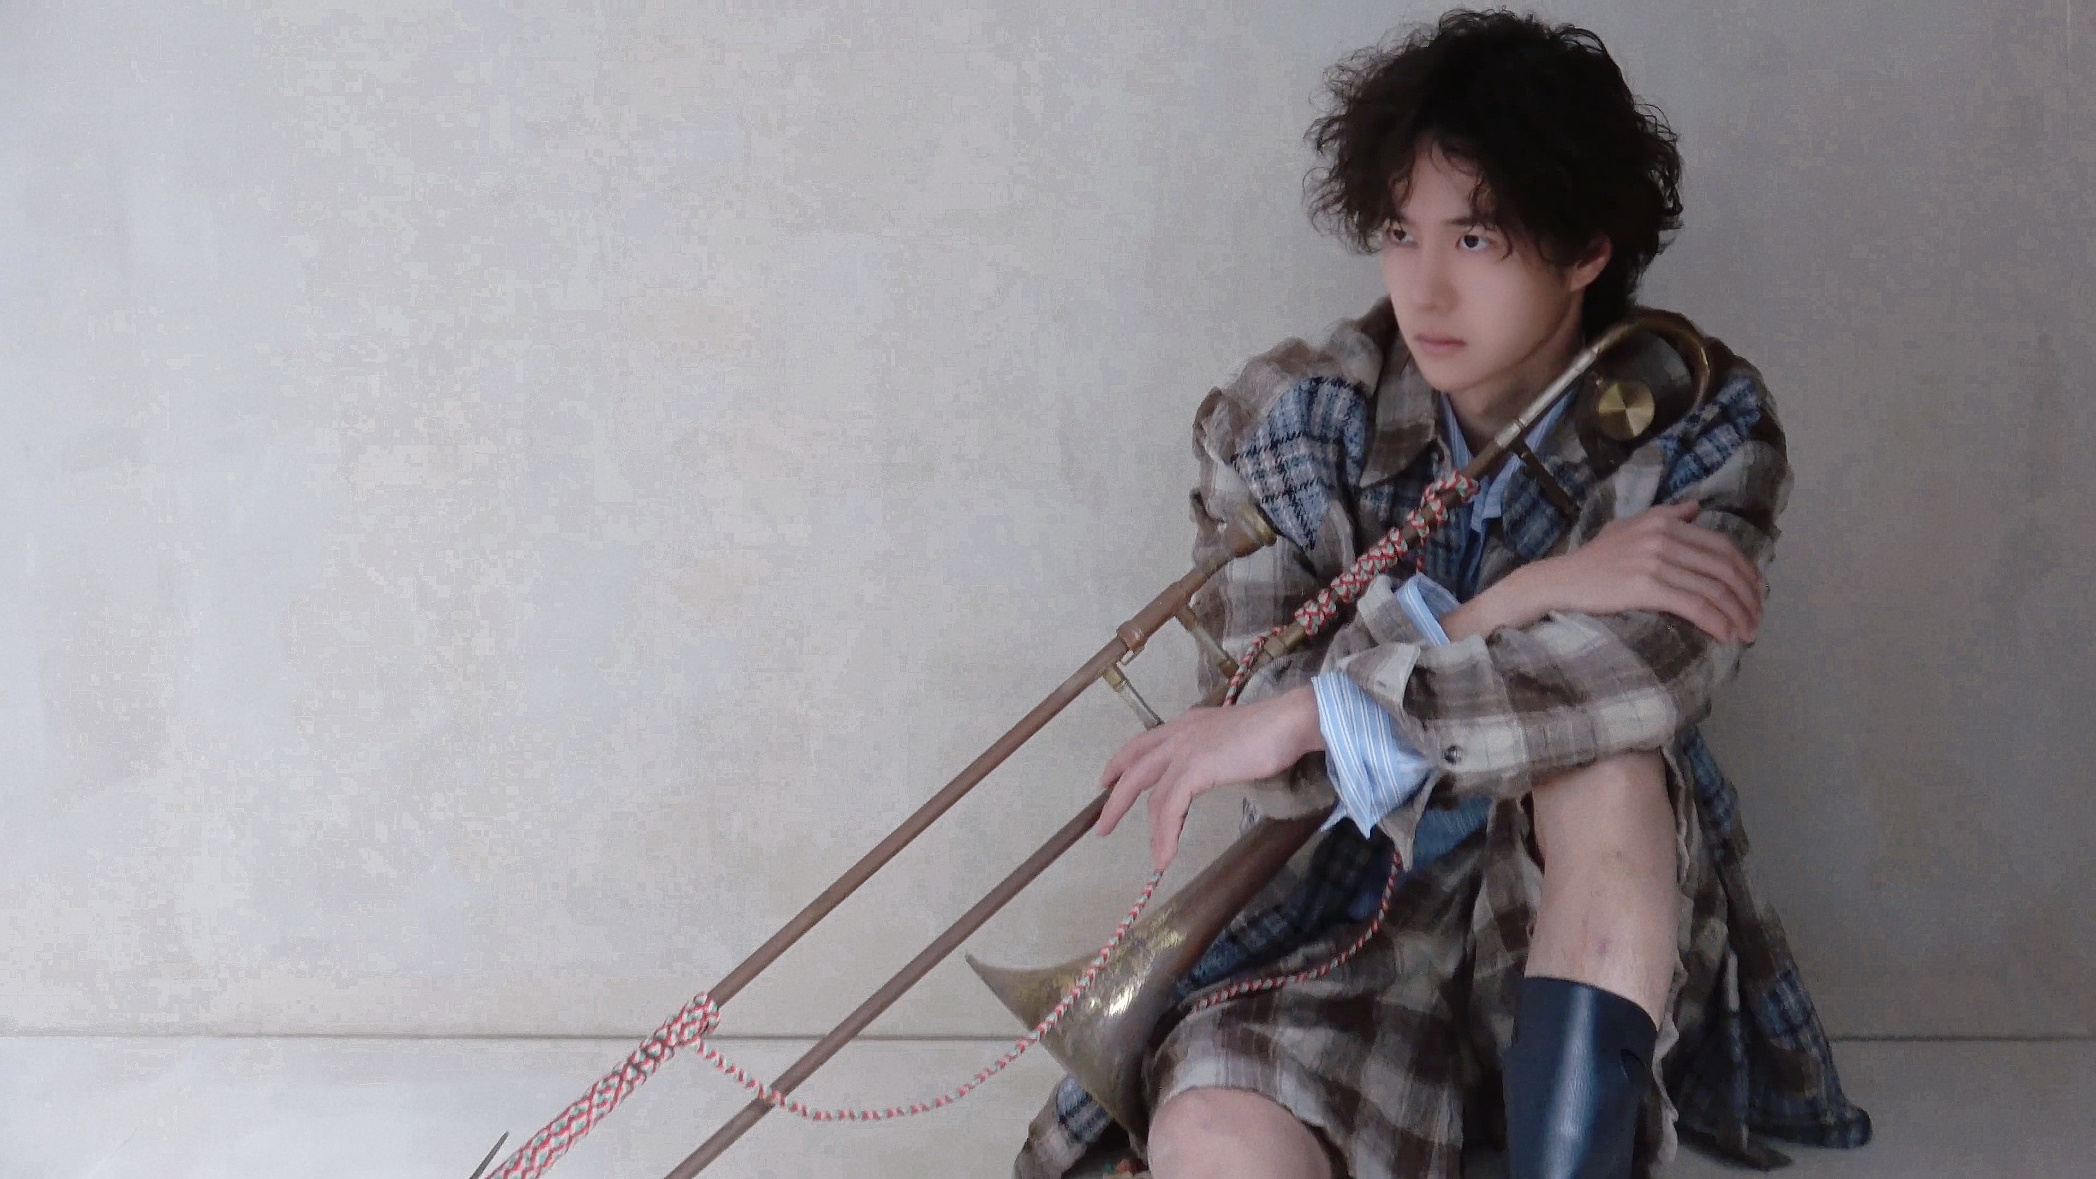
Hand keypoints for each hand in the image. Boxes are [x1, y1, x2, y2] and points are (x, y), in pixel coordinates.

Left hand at [1093, 685, 1322, 871]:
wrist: (1288, 723)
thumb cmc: (1273, 732)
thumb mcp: (1231, 740)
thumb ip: (1215, 751)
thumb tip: (1215, 766)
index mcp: (1187, 725)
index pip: (1143, 743)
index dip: (1121, 762)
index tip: (1107, 780)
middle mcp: (1179, 734)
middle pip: (1135, 769)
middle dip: (1116, 800)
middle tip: (1103, 826)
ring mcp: (1185, 750)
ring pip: (1151, 794)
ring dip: (1150, 830)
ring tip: (1154, 857)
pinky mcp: (1194, 768)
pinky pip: (1170, 807)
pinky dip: (1166, 834)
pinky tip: (1166, 855)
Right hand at [1485, 500, 1764, 642]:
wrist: (1559, 580)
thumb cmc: (1593, 560)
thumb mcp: (1628, 527)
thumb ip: (1665, 515)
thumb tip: (1695, 507)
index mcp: (1665, 522)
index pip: (1722, 546)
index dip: (1747, 572)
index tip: (1757, 593)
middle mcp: (1663, 537)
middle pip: (1724, 568)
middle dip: (1748, 597)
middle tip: (1756, 619)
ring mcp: (1654, 561)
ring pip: (1713, 589)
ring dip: (1737, 615)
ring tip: (1746, 633)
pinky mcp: (1645, 586)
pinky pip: (1693, 604)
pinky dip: (1716, 621)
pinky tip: (1725, 635)